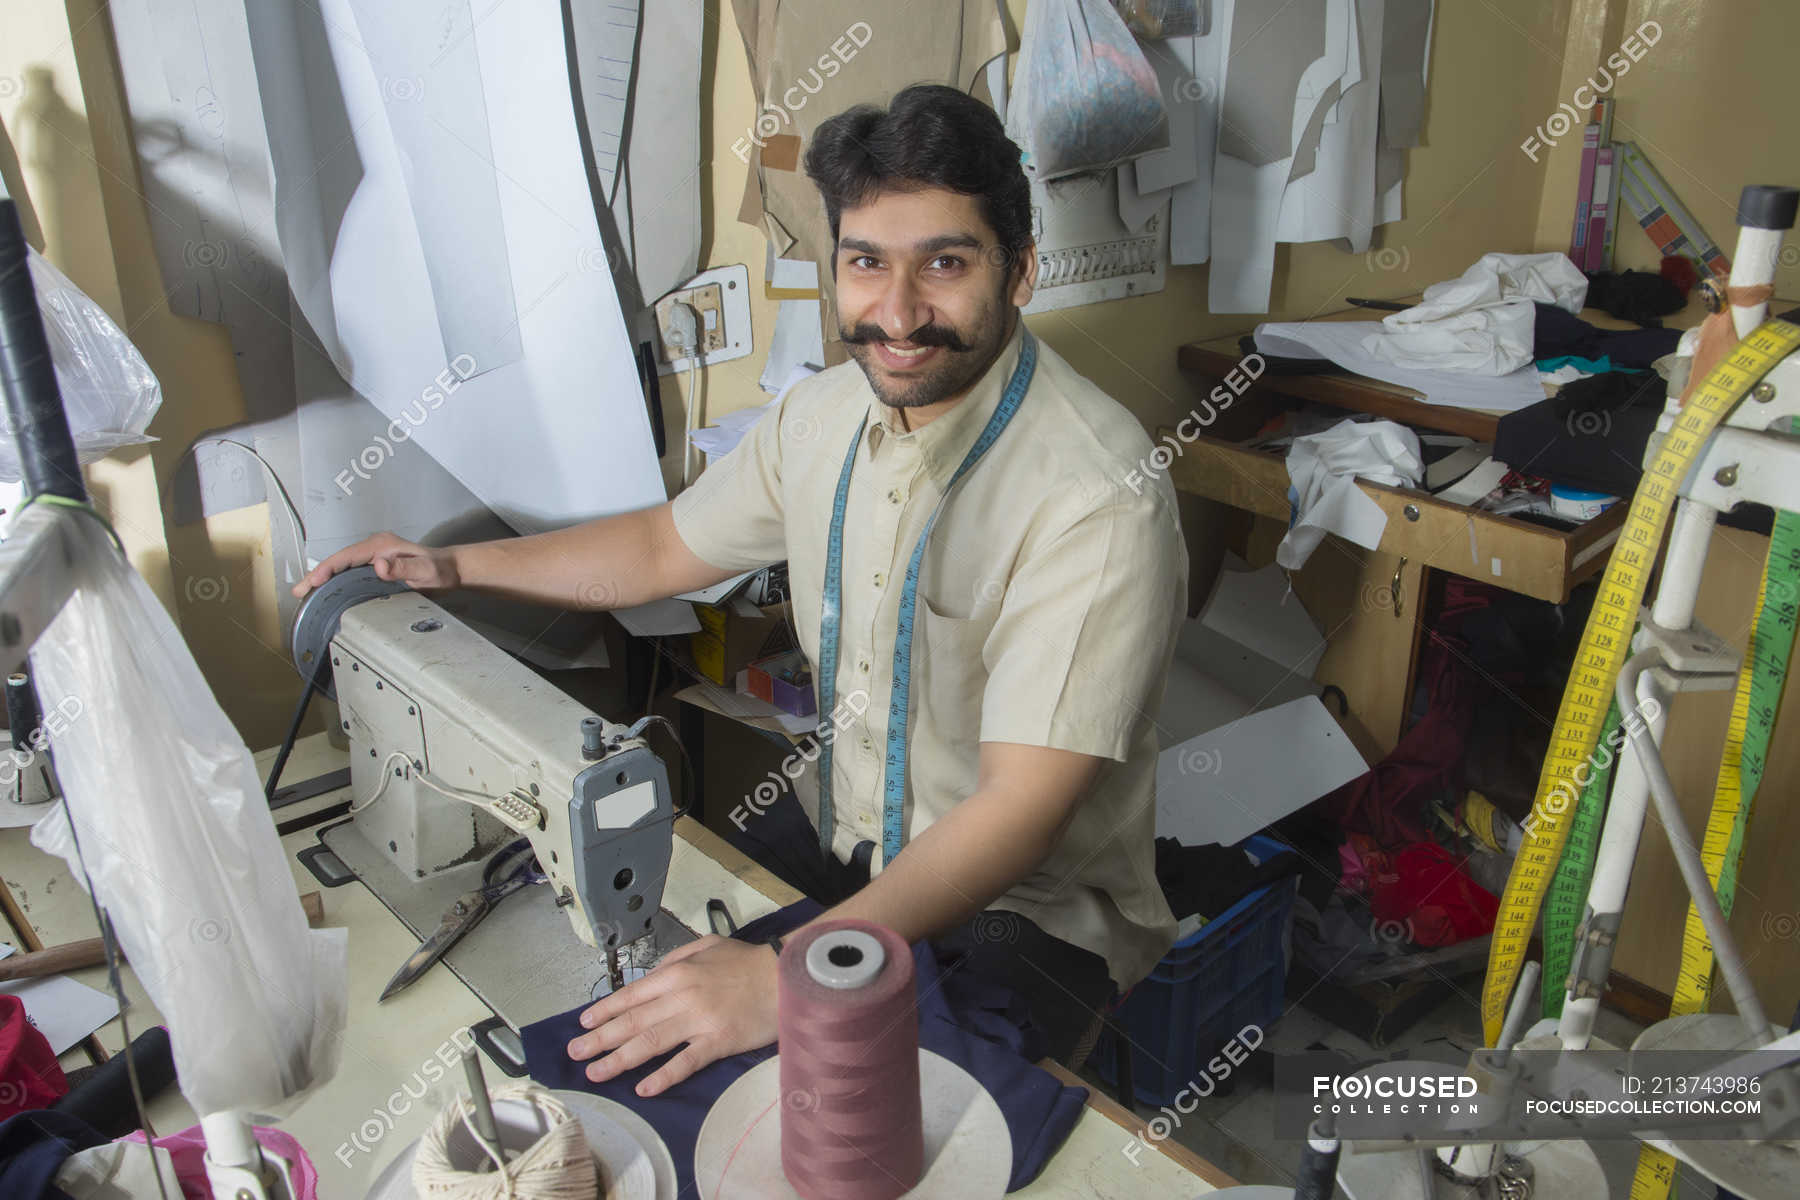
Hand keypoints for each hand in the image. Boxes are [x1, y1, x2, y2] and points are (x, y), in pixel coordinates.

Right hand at [290, 532, 458, 598]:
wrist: (450, 569)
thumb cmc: (440, 569)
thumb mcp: (425, 570)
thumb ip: (404, 567)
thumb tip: (379, 565)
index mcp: (381, 545)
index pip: (346, 556)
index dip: (327, 568)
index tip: (314, 581)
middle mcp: (374, 548)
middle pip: (339, 561)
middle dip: (317, 575)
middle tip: (299, 591)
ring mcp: (374, 557)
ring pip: (342, 567)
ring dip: (323, 579)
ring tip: (305, 594)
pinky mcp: (376, 566)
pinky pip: (350, 572)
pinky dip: (335, 581)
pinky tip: (326, 592)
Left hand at [567, 936, 778, 1096]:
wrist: (785, 976)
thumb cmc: (746, 962)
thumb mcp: (707, 946)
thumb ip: (676, 958)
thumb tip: (649, 977)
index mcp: (676, 972)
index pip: (631, 995)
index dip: (604, 1011)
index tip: (583, 1024)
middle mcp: (681, 996)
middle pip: (632, 1021)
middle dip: (600, 1039)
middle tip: (575, 1053)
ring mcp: (699, 1021)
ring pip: (650, 1042)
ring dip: (619, 1059)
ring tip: (596, 1072)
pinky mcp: (718, 1041)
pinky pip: (685, 1062)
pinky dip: (663, 1076)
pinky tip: (644, 1088)